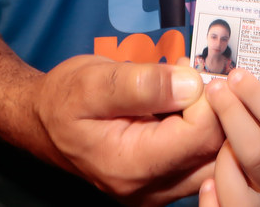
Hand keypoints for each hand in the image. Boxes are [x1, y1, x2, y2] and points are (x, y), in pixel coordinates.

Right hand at [34, 54, 222, 204]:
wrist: (43, 122)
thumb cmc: (64, 99)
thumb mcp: (93, 81)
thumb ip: (143, 84)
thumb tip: (192, 85)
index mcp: (131, 166)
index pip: (200, 135)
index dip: (207, 97)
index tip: (188, 69)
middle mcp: (150, 189)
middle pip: (215, 150)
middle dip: (216, 107)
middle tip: (191, 73)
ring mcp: (159, 191)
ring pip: (216, 158)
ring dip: (214, 118)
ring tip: (186, 87)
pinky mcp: (166, 184)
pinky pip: (204, 160)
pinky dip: (206, 130)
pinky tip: (185, 105)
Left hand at [200, 68, 259, 206]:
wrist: (253, 195)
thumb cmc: (257, 145)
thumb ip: (256, 102)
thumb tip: (222, 71)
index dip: (259, 98)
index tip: (237, 76)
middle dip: (234, 116)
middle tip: (216, 90)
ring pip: (238, 184)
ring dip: (222, 160)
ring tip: (213, 142)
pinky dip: (212, 197)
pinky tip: (206, 184)